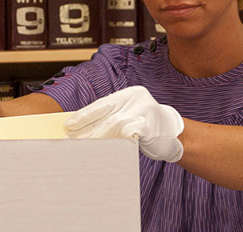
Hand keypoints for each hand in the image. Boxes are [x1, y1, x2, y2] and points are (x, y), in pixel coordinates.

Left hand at [65, 86, 183, 162]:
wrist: (174, 135)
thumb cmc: (146, 126)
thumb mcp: (130, 114)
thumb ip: (112, 116)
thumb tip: (81, 127)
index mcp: (130, 93)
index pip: (102, 104)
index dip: (84, 115)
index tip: (69, 124)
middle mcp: (137, 99)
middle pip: (107, 115)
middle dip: (87, 129)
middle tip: (71, 139)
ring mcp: (145, 111)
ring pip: (115, 125)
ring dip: (98, 137)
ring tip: (83, 146)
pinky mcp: (149, 126)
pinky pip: (127, 134)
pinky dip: (115, 142)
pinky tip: (103, 149)